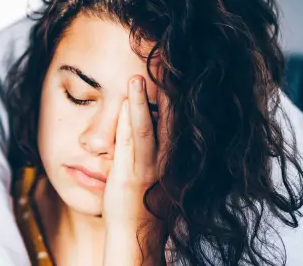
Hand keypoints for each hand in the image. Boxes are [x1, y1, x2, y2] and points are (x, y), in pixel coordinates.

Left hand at [102, 76, 160, 228]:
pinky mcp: (128, 176)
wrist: (136, 238)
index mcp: (170, 159)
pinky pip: (130, 143)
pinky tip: (127, 102)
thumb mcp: (155, 175)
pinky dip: (130, 120)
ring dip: (142, 101)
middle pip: (167, 120)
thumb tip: (153, 128)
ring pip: (146, 128)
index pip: (174, 122)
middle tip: (163, 63)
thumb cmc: (144, 205)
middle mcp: (163, 162)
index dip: (174, 97)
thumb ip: (155, 151)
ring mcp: (147, 169)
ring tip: (138, 76)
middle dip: (165, 92)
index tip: (173, 72)